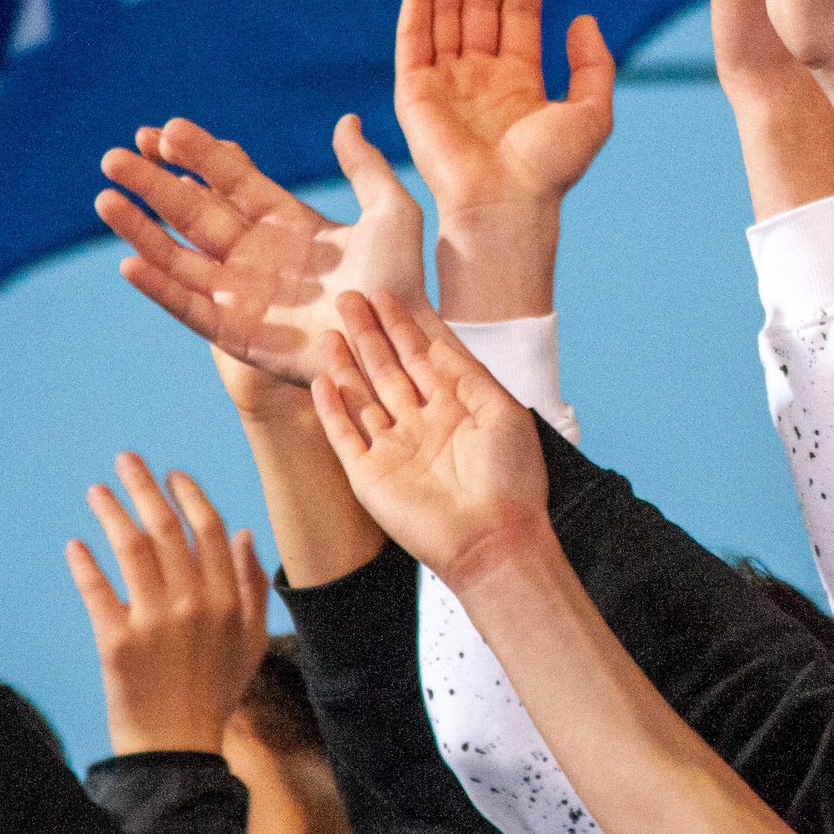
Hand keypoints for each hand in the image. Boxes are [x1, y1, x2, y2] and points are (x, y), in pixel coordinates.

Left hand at [67, 455, 270, 756]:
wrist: (176, 750)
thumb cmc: (216, 693)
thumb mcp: (252, 641)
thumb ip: (252, 585)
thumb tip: (244, 533)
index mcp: (228, 599)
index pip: (208, 529)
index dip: (188, 496)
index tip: (170, 475)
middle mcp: (194, 604)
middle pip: (166, 528)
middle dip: (144, 487)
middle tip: (126, 460)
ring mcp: (154, 622)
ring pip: (131, 549)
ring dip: (112, 512)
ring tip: (96, 492)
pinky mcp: (116, 642)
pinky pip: (97, 590)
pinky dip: (84, 564)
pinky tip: (75, 545)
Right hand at [97, 114, 423, 386]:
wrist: (396, 340)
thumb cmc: (401, 283)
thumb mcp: (391, 212)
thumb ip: (365, 167)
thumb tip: (347, 120)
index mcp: (285, 221)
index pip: (228, 178)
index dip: (196, 154)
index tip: (162, 130)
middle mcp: (255, 254)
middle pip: (191, 211)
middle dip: (152, 184)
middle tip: (113, 158)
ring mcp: (241, 293)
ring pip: (177, 255)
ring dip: (140, 230)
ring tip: (104, 200)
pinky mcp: (235, 333)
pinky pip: (188, 306)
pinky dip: (159, 287)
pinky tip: (128, 263)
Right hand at [310, 290, 549, 591]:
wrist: (496, 539)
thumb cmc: (511, 479)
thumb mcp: (502, 412)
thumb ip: (468, 375)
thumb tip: (438, 341)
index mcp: (455, 410)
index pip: (422, 358)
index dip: (403, 326)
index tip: (385, 294)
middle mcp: (421, 426)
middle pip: (387, 370)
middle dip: (369, 334)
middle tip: (348, 297)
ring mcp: (393, 450)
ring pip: (362, 398)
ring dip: (345, 365)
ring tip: (328, 331)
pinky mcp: (370, 477)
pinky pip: (344, 436)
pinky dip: (332, 410)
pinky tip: (321, 380)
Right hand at [396, 0, 614, 318]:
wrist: (509, 205)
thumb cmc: (551, 170)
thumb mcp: (593, 113)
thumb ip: (594, 65)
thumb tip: (582, 17)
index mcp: (517, 82)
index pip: (518, 14)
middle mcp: (478, 77)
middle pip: (481, 3)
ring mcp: (445, 82)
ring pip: (446, 11)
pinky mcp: (415, 91)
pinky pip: (413, 36)